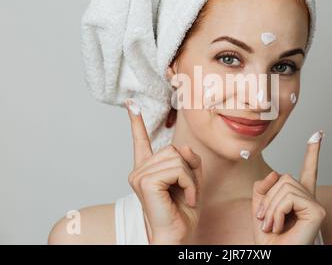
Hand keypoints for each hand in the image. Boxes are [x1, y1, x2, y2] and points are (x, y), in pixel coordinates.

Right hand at [125, 99, 201, 244]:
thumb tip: (184, 147)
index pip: (141, 141)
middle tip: (188, 190)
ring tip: (186, 196)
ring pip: (177, 158)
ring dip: (190, 178)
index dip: (136, 122)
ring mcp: (140, 175)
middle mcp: (140, 170)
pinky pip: (178, 169)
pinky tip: (186, 198)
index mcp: (148, 169)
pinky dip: (189, 184)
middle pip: (173, 149)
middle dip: (188, 169)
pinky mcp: (146, 181)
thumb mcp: (192, 180)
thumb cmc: (182, 212)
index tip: (131, 104)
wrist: (177, 235)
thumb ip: (190, 161)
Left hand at [252, 130, 325, 244]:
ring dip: (271, 208)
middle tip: (266, 220)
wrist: (272, 255)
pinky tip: (280, 226)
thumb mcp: (260, 207)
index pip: (308, 170)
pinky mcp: (317, 211)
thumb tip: (276, 174)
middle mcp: (310, 199)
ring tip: (272, 226)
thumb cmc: (268, 238)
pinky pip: (290, 197)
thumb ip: (264, 187)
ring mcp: (315, 205)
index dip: (312, 152)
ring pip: (286, 186)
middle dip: (268, 198)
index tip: (318, 134)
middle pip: (285, 177)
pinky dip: (277, 211)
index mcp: (298, 197)